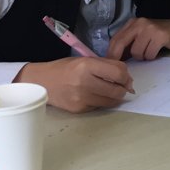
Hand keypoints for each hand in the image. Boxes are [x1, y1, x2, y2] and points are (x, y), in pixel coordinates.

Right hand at [16, 57, 132, 112]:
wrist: (42, 82)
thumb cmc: (66, 68)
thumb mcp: (85, 60)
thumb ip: (107, 66)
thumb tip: (127, 78)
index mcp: (86, 66)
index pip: (118, 73)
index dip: (126, 76)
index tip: (126, 77)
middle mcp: (84, 82)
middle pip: (117, 90)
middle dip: (123, 89)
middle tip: (122, 86)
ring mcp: (81, 98)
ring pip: (111, 101)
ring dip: (115, 97)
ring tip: (110, 91)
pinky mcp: (79, 109)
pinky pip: (99, 106)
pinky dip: (102, 101)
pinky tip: (95, 95)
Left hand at [107, 17, 169, 61]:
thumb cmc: (158, 36)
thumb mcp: (141, 36)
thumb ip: (128, 44)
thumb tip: (114, 59)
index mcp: (132, 23)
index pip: (116, 38)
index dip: (110, 53)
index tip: (109, 64)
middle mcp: (139, 23)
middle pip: (121, 43)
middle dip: (118, 58)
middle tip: (121, 68)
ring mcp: (150, 29)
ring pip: (136, 52)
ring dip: (142, 57)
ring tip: (148, 53)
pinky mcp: (160, 36)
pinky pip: (149, 54)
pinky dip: (152, 56)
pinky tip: (156, 52)